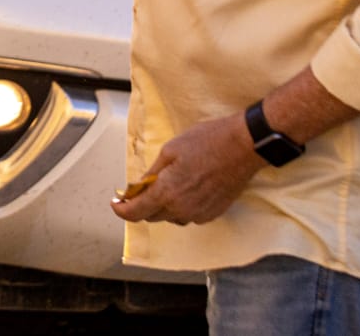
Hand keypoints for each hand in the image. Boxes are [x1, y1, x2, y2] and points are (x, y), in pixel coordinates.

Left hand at [110, 113, 263, 225]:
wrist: (243, 147)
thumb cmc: (207, 142)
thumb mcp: (170, 150)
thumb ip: (152, 173)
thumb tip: (138, 186)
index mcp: (167, 192)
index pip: (135, 213)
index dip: (121, 210)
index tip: (116, 204)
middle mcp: (182, 209)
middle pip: (152, 216)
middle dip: (142, 204)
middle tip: (141, 187)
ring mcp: (199, 214)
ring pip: (171, 216)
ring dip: (163, 205)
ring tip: (168, 183)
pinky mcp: (214, 213)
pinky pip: (189, 215)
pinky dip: (181, 206)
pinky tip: (187, 187)